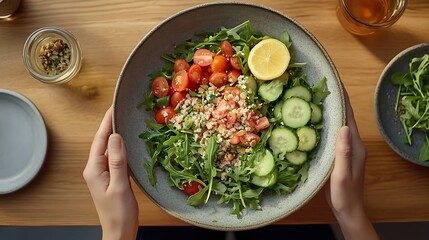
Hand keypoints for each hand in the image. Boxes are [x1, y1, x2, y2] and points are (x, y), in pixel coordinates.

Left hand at [83, 107, 138, 239]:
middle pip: (103, 142)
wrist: (119, 231)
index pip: (100, 140)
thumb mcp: (119, 185)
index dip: (106, 123)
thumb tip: (116, 137)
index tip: (113, 108)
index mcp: (94, 169)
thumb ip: (117, 161)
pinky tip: (128, 142)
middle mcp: (95, 169)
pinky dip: (122, 147)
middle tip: (120, 110)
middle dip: (111, 125)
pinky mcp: (111, 177)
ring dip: (116, 135)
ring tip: (124, 121)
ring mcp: (103, 173)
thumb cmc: (119, 212)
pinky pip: (115, 157)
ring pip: (110, 149)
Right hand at [325, 89, 378, 239]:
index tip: (336, 83)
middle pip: (345, 117)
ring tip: (317, 98)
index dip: (344, 99)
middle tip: (322, 86)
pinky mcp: (338, 155)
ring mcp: (346, 149)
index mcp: (355, 146)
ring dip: (331, 111)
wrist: (348, 210)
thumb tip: (344, 127)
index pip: (350, 117)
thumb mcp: (342, 173)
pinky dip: (325, 124)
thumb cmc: (345, 194)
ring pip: (338, 125)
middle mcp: (352, 144)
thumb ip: (343, 151)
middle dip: (336, 100)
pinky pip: (332, 135)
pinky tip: (314, 122)